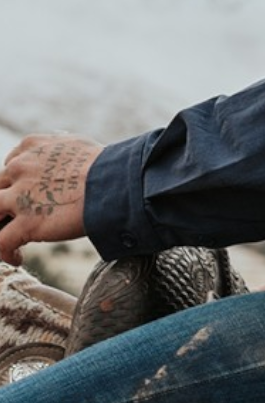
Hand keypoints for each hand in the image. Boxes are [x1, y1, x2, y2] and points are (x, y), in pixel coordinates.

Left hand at [0, 135, 102, 265]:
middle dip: (5, 206)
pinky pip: (1, 242)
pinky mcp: (28, 222)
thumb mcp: (75, 144)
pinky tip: (18, 258)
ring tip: (13, 241)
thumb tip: (63, 161)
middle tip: (17, 220)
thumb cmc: (107, 164)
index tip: (27, 199)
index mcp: (31, 148)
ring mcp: (20, 196)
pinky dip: (5, 253)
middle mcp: (19, 168)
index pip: (8, 168)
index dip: (14, 186)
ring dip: (0, 227)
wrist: (116, 181)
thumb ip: (59, 151)